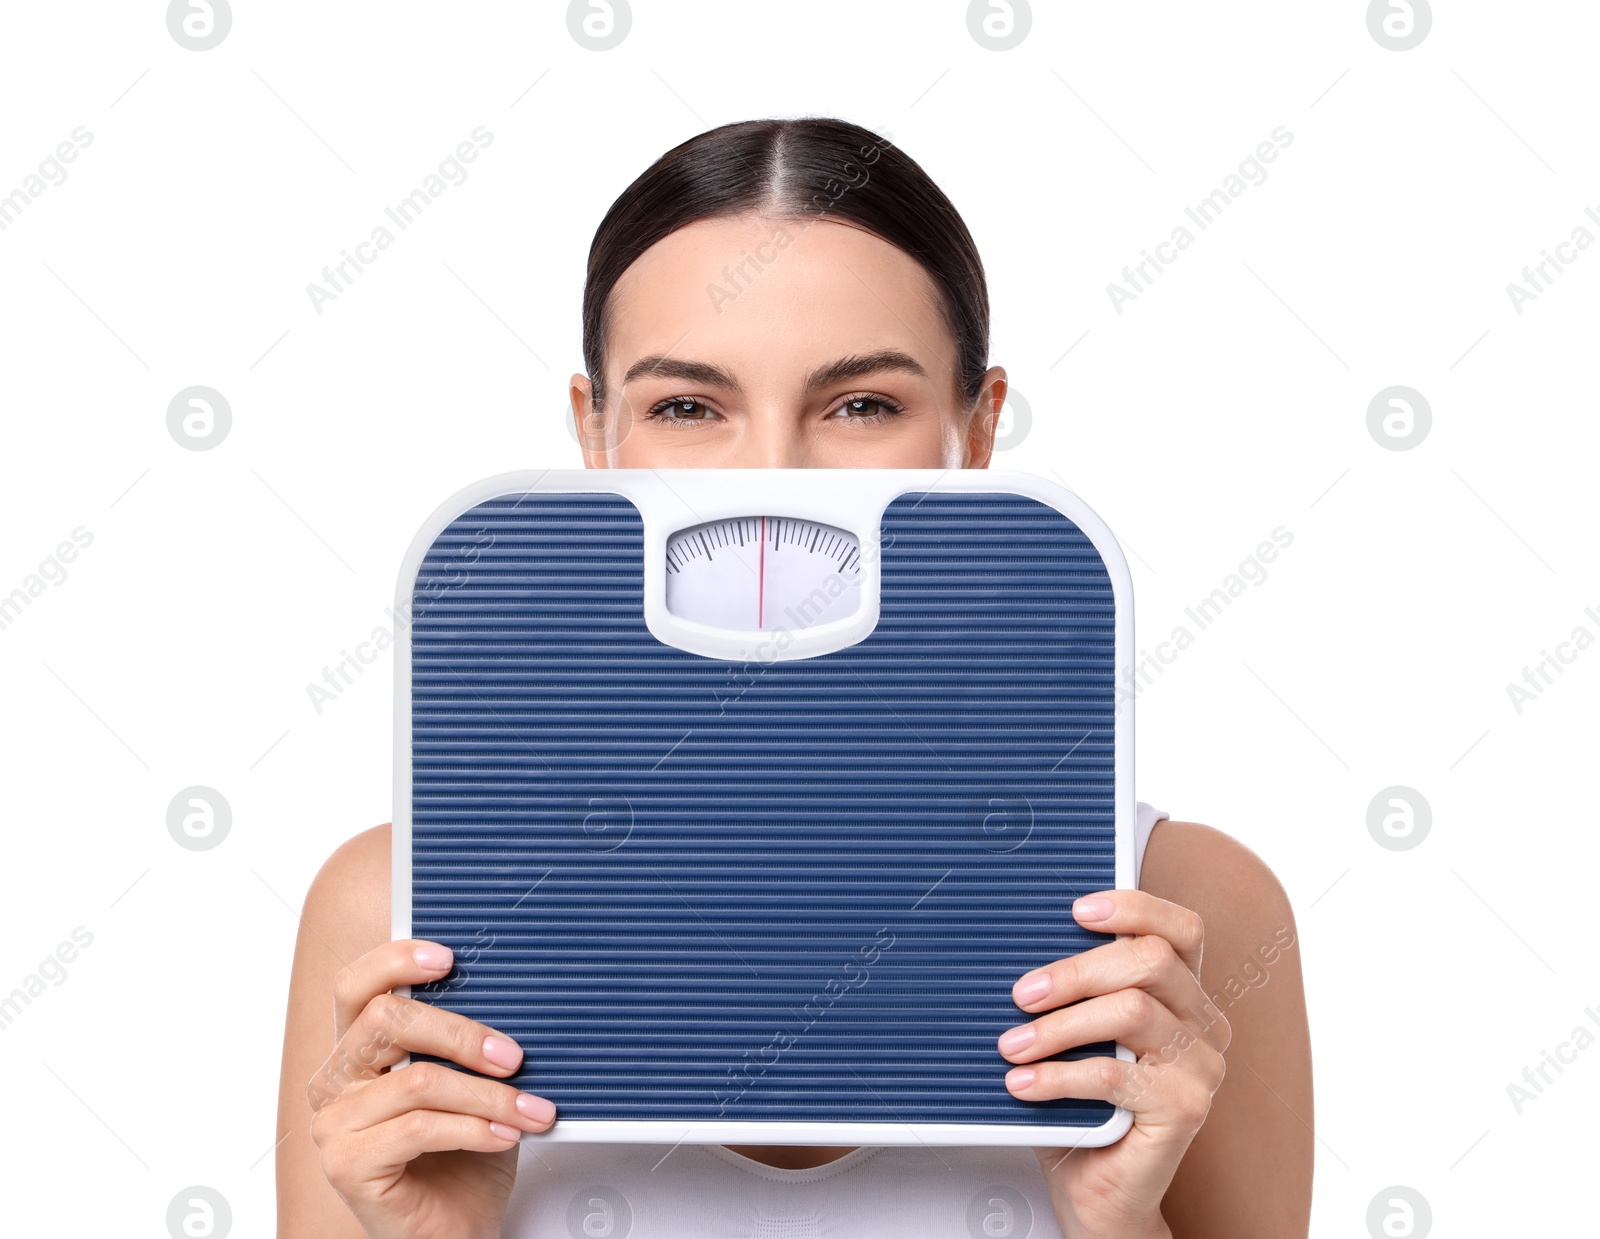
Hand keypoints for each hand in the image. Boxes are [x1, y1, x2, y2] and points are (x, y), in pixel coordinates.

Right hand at [306, 940, 556, 1238]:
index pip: (357, 985)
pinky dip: (474, 1128)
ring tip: (530, 1109)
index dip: (397, 960)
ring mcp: (335, 1124)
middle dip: (460, 1032)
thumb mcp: (472, 1084)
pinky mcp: (347, 1165)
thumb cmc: (464, 1157)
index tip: (450, 957)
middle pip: (384, 1020)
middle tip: (514, 1055)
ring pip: (417, 1080)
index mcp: (358, 1051)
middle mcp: (335, 1081)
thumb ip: (469, 1041)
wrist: (457, 1232)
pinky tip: (505, 1135)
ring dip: (487, 1094)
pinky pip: (419, 1127)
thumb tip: (513, 989)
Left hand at [998, 892, 1229, 1238]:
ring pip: (1131, 1011)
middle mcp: (1204, 1024)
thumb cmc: (1081, 1107)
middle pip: (1149, 961)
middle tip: (1021, 994)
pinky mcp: (1186, 1108)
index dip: (1134, 907)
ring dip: (1059, 1025)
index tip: (1077, 908)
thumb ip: (1072, 991)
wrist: (1098, 1192)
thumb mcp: (1076, 1035)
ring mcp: (1202, 1067)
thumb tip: (1020, 942)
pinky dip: (1059, 1075)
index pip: (1181, 928)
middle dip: (1075, 971)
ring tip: (1012, 1044)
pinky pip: (1116, 1073)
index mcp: (1183, 994)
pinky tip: (1024, 1083)